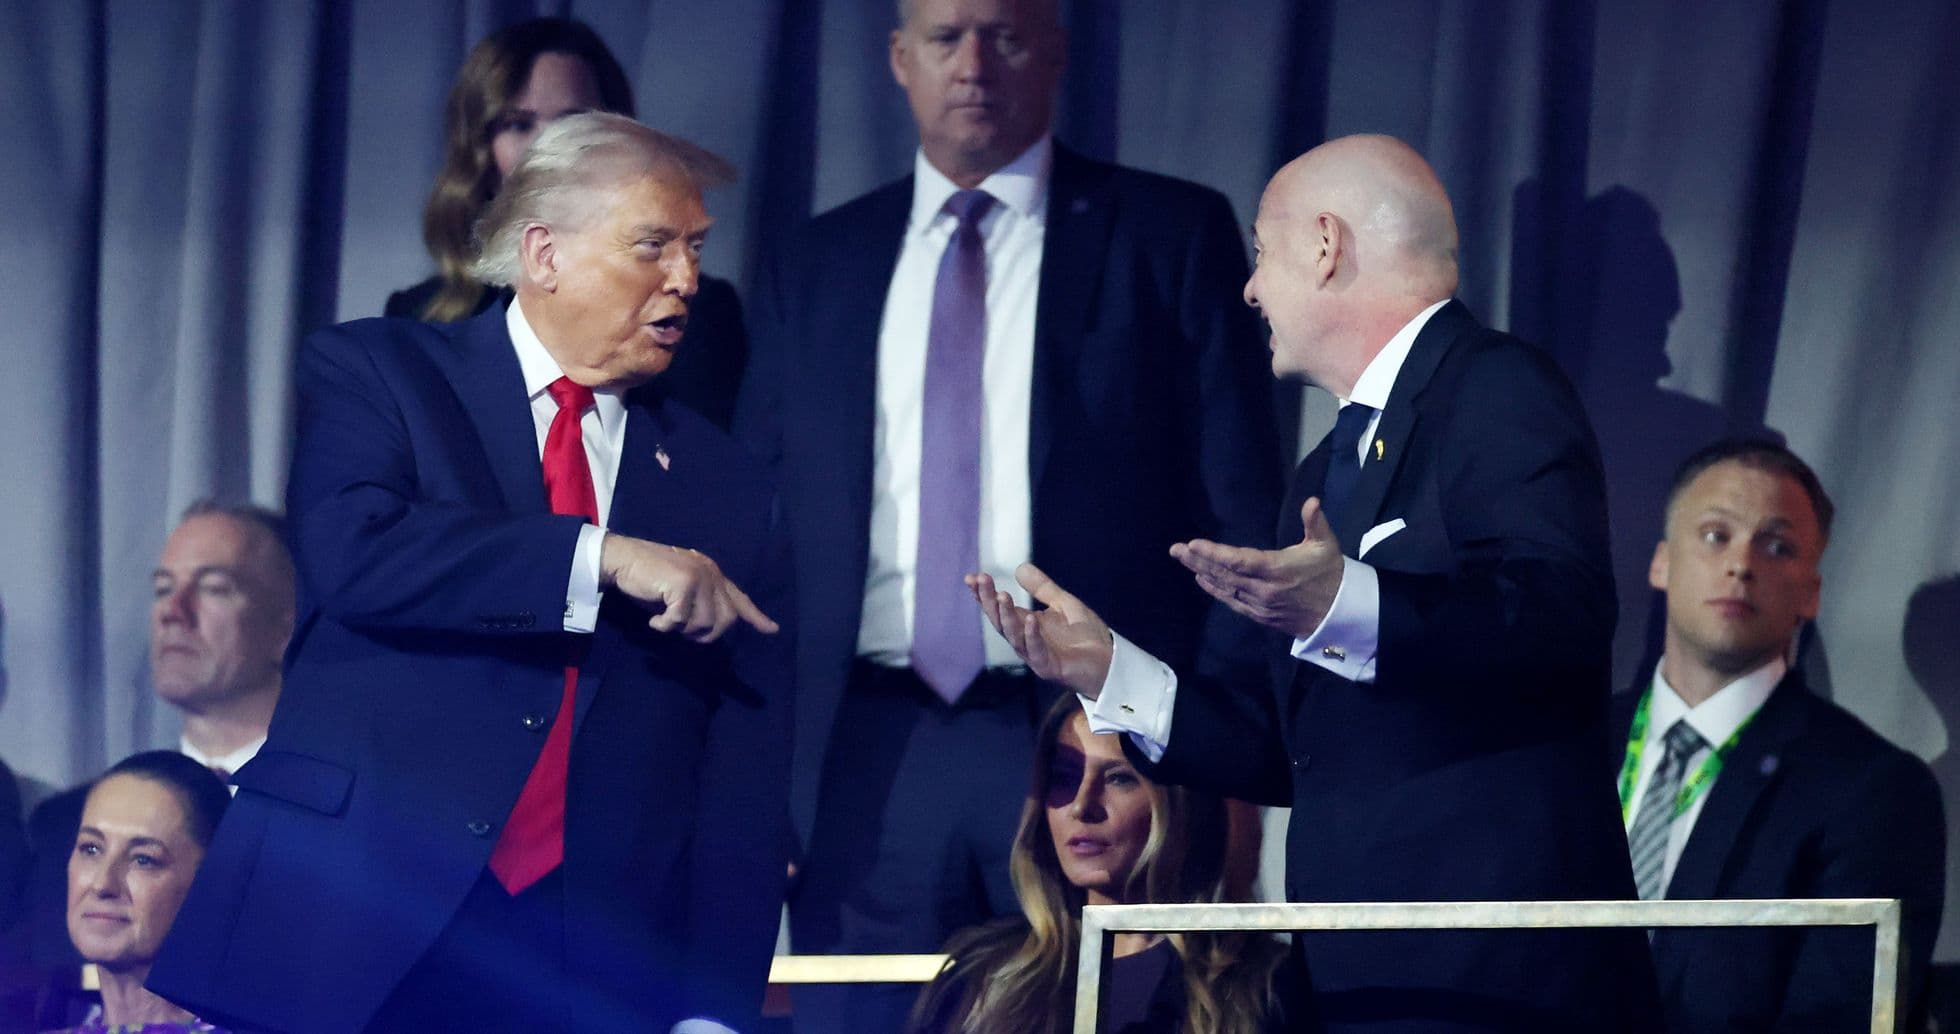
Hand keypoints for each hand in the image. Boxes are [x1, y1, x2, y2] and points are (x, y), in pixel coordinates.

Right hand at [599, 534, 778, 641]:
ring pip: (704, 623)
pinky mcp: (683, 584)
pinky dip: (664, 626)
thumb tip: (711, 628)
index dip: (756, 616)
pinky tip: (654, 619)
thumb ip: (699, 602)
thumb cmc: (649, 577)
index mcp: (713, 575)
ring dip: (682, 630)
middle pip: (726, 619)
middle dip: (706, 635)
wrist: (624, 558)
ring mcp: (699, 577)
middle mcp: (711, 574)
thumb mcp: (680, 589)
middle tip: (682, 631)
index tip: (772, 630)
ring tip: (665, 620)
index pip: (740, 598)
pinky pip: (679, 621)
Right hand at [966, 563, 1113, 697]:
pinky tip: (1030, 619)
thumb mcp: (1064, 604)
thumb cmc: (1086, 637)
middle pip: (1000, 621)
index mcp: (1026, 626)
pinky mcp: (1049, 667)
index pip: (999, 609)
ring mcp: (1035, 655)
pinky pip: (1036, 651)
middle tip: (981, 581)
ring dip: (1006, 616)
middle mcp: (1025, 641)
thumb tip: (1020, 567)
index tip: (972, 578)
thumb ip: (1043, 588)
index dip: (985, 595)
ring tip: (1001, 595)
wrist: (1110, 664)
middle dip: (988, 601)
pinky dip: (1032, 635)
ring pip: (1014, 636)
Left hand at [1171, 498, 1344, 638]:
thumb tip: (1311, 501)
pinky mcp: (1259, 616)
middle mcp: (1264, 589)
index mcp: (1277, 570)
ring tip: (1182, 559)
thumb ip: (1315, 522)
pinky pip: (1232, 602)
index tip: (1193, 544)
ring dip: (1202, 573)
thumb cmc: (1330, 574)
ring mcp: (1259, 605)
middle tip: (1176, 550)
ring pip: (1225, 588)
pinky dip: (1215, 590)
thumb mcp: (1326, 545)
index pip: (1239, 561)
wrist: (1339, 613)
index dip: (1214, 554)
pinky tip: (1201, 579)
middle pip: (1224, 574)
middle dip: (1198, 561)